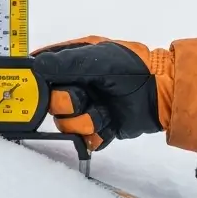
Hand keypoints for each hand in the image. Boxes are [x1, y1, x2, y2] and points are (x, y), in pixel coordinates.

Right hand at [29, 34, 196, 153]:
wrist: (161, 94)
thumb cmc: (132, 68)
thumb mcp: (99, 58)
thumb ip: (66, 62)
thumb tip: (35, 66)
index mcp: (73, 64)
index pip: (42, 72)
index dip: (35, 82)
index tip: (36, 88)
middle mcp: (76, 86)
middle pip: (50, 103)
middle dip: (67, 103)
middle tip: (84, 96)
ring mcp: (86, 108)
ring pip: (66, 124)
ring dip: (86, 119)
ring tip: (105, 111)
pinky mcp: (98, 129)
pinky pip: (85, 139)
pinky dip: (97, 133)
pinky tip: (109, 122)